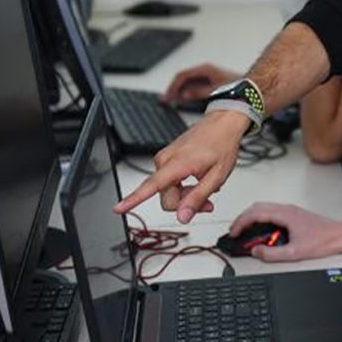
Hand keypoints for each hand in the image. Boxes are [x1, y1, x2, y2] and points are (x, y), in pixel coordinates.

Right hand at [114, 110, 251, 222]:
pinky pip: (170, 182)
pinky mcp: (167, 159)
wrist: (222, 124)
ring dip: (186, 195)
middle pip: (166, 197)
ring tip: (206, 187)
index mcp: (177, 163)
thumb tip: (182, 217)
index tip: (119, 208)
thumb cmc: (221, 145)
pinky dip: (184, 186)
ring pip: (168, 191)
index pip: (151, 186)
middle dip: (185, 204)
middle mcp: (165, 160)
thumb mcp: (217, 176)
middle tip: (208, 202)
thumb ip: (198, 198)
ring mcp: (164, 159)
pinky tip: (198, 180)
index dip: (133, 200)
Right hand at [161, 63, 238, 102]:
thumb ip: (199, 92)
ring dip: (179, 92)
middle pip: (183, 79)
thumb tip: (185, 95)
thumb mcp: (216, 90)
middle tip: (166, 100)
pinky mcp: (212, 83)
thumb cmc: (239, 87)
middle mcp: (206, 72)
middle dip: (173, 89)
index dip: (173, 86)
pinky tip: (184, 100)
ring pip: (188, 83)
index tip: (168, 96)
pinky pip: (195, 87)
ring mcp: (208, 77)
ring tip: (171, 101)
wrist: (253, 89)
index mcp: (205, 69)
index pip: (182, 76)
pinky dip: (187, 93)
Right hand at [228, 202, 341, 262]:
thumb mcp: (294, 252)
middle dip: (242, 219)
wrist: (340, 235)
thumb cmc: (323, 240)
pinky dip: (260, 218)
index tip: (233, 233)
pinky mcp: (293, 215)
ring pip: (264, 208)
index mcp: (285, 214)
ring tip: (244, 231)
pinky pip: (271, 212)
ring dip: (251, 218)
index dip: (241, 222)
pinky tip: (260, 230)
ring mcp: (290, 211)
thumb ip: (272, 254)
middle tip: (234, 232)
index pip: (256, 213)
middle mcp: (286, 209)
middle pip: (257, 207)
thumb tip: (256, 252)